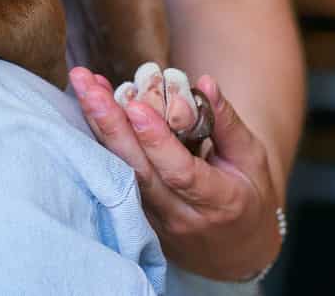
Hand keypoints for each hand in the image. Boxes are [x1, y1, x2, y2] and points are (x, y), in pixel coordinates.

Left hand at [69, 66, 282, 281]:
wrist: (236, 252)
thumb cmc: (248, 197)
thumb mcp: (251, 158)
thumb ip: (227, 122)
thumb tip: (204, 82)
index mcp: (219, 202)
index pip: (181, 173)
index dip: (157, 141)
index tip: (137, 107)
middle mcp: (181, 215)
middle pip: (139, 172)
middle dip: (111, 126)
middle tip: (90, 88)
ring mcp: (155, 222)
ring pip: (120, 174)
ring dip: (98, 129)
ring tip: (83, 88)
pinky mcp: (137, 220)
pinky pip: (114, 178)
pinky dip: (99, 141)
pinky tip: (88, 108)